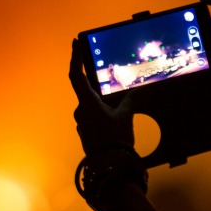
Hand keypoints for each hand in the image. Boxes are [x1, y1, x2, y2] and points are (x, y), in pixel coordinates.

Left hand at [69, 39, 135, 154]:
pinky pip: (94, 117)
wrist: (110, 167)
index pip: (76, 75)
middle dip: (100, 87)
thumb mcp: (126, 116)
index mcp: (87, 103)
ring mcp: (82, 123)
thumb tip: (135, 91)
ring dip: (105, 104)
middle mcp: (80, 111)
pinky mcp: (86, 132)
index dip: (75, 57)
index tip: (75, 42)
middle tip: (112, 83)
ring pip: (92, 105)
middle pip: (87, 90)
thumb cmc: (116, 140)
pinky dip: (104, 114)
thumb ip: (129, 101)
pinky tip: (116, 121)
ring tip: (121, 111)